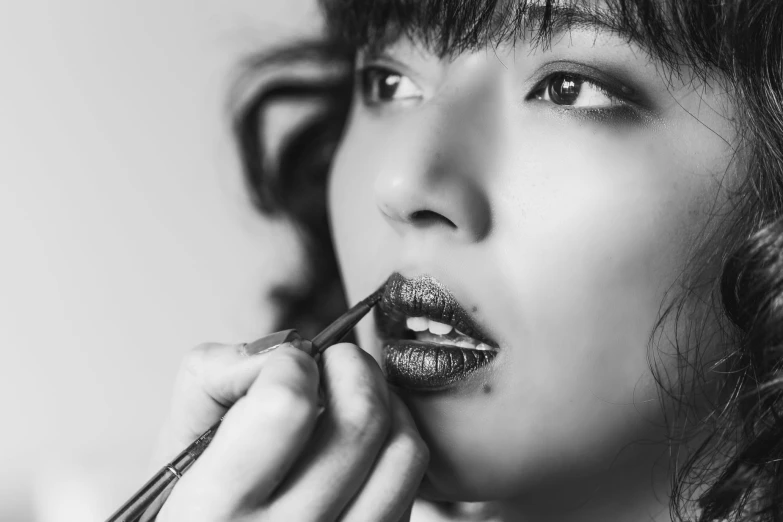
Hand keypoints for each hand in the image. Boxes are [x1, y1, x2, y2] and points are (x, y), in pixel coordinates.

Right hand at [152, 339, 427, 520]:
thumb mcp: (177, 449)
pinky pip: (413, 485)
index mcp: (216, 511)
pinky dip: (397, 443)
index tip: (283, 365)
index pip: (284, 406)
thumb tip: (281, 350)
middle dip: (351, 365)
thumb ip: (211, 379)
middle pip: (360, 420)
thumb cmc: (196, 511)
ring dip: (387, 401)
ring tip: (355, 395)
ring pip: (403, 451)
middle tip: (333, 361)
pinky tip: (367, 440)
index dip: (289, 364)